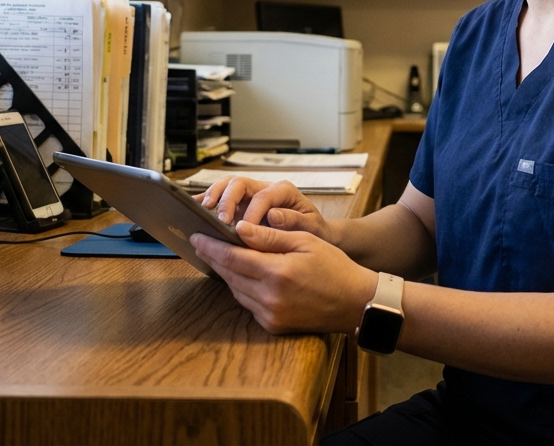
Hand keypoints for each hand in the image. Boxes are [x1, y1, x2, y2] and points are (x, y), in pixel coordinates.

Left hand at [192, 221, 376, 334]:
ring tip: (219, 255)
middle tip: (201, 242)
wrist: (355, 303)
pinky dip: (241, 288)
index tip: (197, 236)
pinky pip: (248, 304)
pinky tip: (241, 275)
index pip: (232, 257)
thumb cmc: (335, 267)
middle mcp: (270, 298)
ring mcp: (270, 315)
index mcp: (277, 273)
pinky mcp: (273, 325)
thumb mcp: (306, 242)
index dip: (212, 246)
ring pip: (235, 290)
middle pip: (229, 274)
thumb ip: (271, 236)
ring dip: (226, 273)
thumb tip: (240, 229)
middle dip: (214, 257)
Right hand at [199, 176, 333, 242]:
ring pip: (226, 186)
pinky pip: (219, 198)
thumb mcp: (312, 227)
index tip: (243, 231)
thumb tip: (273, 215)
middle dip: (226, 200)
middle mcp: (263, 188)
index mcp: (282, 191)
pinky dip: (206, 201)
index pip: (262, 196)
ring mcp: (249, 195)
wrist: (315, 234)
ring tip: (202, 211)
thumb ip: (295, 220)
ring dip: (212, 197)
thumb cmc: (314, 230)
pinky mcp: (239, 205)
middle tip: (219, 220)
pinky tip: (194, 210)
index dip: (251, 212)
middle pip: (239, 183)